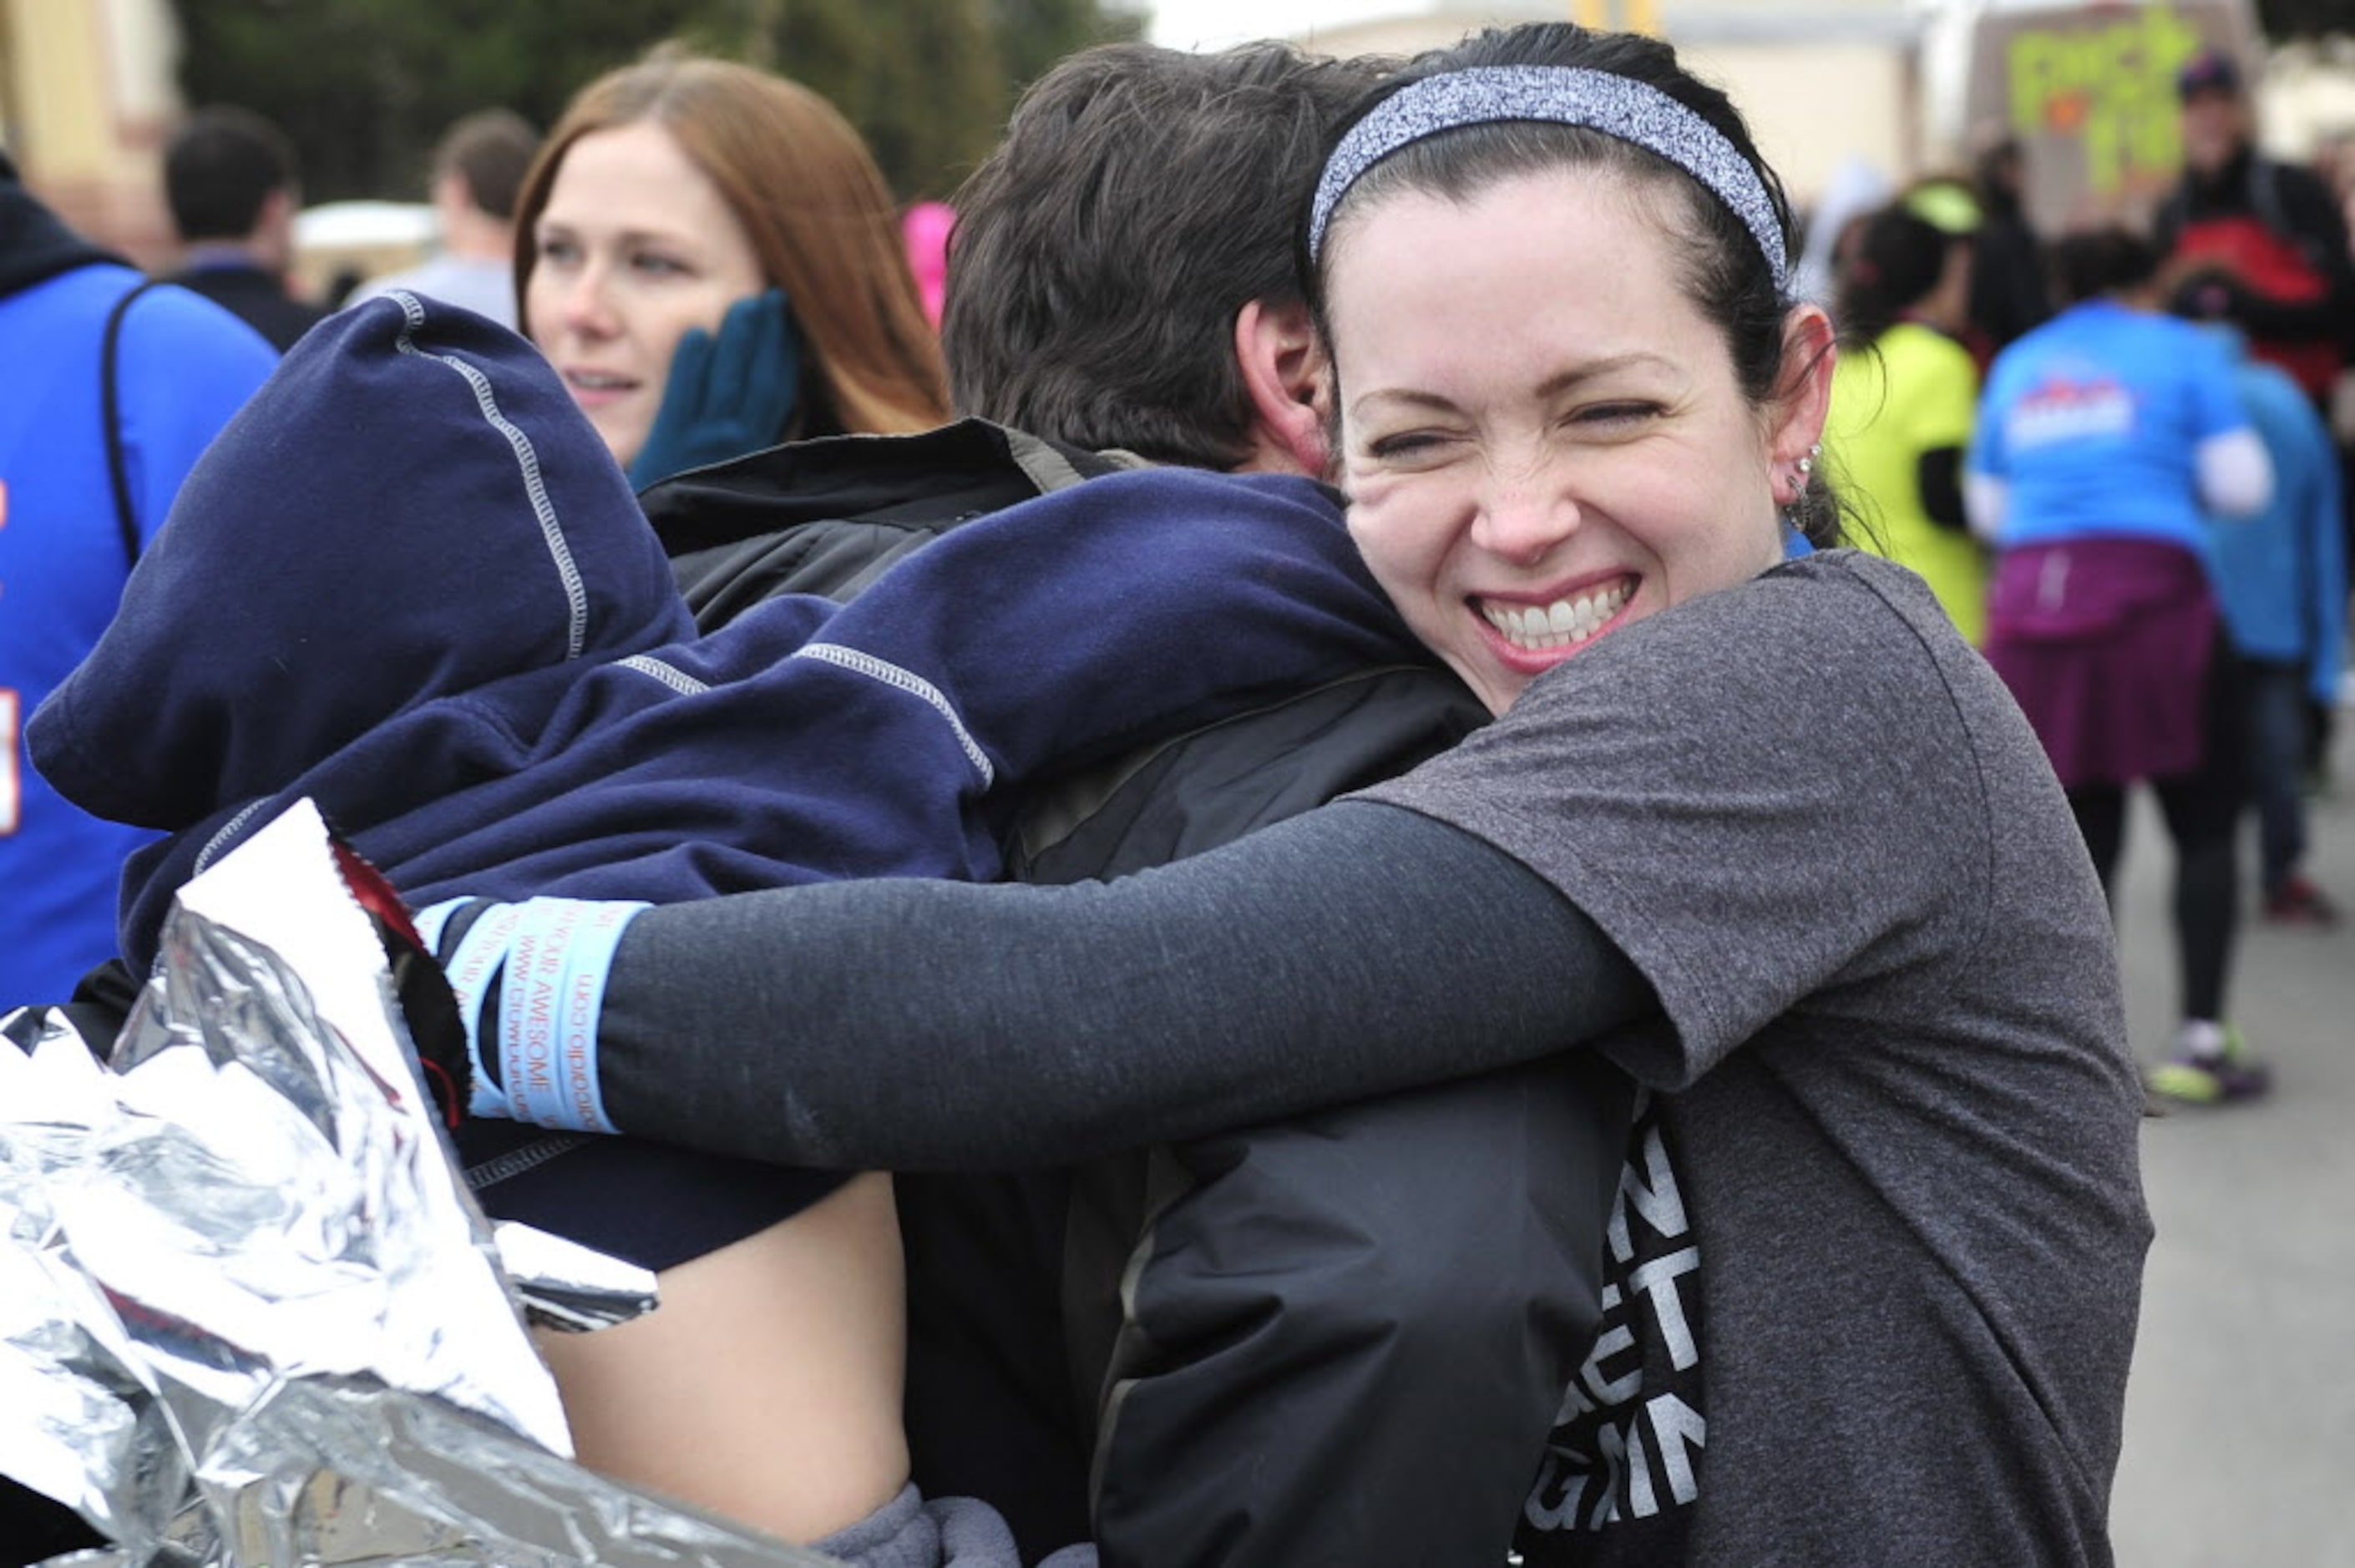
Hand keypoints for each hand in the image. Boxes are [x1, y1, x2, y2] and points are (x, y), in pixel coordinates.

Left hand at [626, 288, 799, 488]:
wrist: (658, 531)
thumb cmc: (696, 497)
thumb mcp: (740, 470)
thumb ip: (766, 437)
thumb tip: (793, 401)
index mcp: (758, 449)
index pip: (781, 392)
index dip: (789, 353)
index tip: (792, 320)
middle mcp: (738, 444)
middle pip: (761, 380)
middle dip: (770, 337)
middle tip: (775, 297)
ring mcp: (705, 443)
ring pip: (728, 382)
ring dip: (738, 340)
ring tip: (746, 304)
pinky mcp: (671, 443)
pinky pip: (684, 397)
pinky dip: (692, 365)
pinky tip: (697, 334)